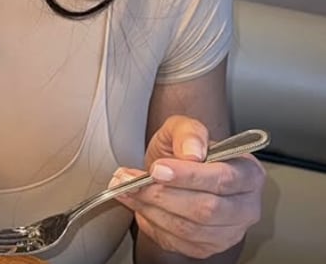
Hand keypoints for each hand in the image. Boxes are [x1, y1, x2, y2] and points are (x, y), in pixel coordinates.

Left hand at [111, 115, 265, 258]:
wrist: (174, 172)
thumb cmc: (185, 151)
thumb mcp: (183, 128)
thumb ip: (188, 132)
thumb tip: (193, 152)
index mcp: (248, 173)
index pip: (223, 178)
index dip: (189, 176)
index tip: (157, 169)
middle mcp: (245, 207)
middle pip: (206, 209)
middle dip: (163, 194)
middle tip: (132, 180)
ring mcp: (229, 232)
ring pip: (189, 229)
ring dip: (152, 209)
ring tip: (128, 189)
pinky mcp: (207, 248)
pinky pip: (178, 242)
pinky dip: (152, 223)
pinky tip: (138, 204)